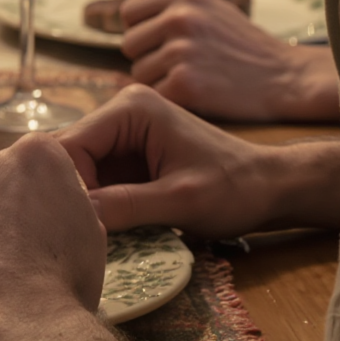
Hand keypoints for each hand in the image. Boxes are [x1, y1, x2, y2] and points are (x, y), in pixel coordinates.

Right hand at [57, 84, 286, 236]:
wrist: (272, 188)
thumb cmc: (235, 189)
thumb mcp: (181, 201)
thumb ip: (126, 205)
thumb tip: (73, 216)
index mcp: (130, 108)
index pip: (71, 143)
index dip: (67, 184)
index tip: (75, 224)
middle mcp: (120, 111)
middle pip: (71, 153)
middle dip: (73, 191)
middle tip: (77, 231)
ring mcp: (124, 133)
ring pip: (81, 167)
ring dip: (85, 199)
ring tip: (91, 232)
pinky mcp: (129, 154)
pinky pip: (99, 177)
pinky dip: (99, 202)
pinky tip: (106, 225)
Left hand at [118, 0, 339, 122]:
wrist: (290, 79)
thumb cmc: (247, 48)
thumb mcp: (212, 9)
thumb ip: (171, 9)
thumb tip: (119, 23)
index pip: (129, 12)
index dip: (141, 32)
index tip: (159, 46)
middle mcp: (180, 17)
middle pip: (129, 45)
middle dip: (148, 59)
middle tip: (180, 69)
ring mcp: (181, 50)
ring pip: (138, 73)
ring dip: (159, 82)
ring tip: (194, 81)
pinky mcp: (186, 84)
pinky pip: (155, 95)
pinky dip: (171, 101)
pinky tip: (197, 98)